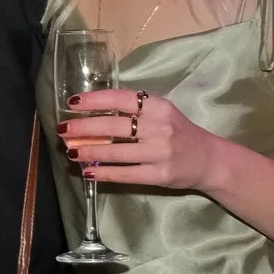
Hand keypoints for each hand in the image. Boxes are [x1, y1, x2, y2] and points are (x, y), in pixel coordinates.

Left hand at [60, 90, 222, 192]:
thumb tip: (93, 112)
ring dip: (89, 152)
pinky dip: (104, 173)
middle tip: (63, 130)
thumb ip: (135, 111)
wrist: (210, 160)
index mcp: (159, 107)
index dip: (95, 100)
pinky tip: (88, 172)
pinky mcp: (160, 175)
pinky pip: (125, 174)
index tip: (73, 103)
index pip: (121, 99)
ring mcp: (160, 152)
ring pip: (115, 152)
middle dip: (83, 128)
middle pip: (113, 127)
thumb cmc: (180, 132)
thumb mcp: (162, 113)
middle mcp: (160, 128)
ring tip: (71, 151)